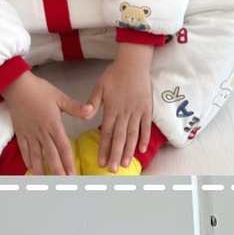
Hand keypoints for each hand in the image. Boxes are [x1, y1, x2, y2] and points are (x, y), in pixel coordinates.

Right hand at [2, 70, 97, 174]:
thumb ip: (75, 107)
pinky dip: (28, 161)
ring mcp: (30, 134)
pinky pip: (25, 150)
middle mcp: (42, 132)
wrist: (16, 86)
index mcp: (53, 125)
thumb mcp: (59, 97)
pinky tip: (32, 170)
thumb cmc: (39, 90)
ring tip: (47, 182)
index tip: (72, 174)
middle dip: (58, 170)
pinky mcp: (21, 133)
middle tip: (63, 183)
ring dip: (42, 170)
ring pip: (36, 156)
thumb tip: (90, 110)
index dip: (68, 162)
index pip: (63, 147)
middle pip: (51, 155)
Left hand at [92, 45, 154, 169]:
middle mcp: (124, 113)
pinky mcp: (146, 110)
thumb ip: (93, 103)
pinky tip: (141, 150)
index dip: (104, 149)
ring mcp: (137, 113)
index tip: (101, 161)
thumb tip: (86, 117)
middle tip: (113, 169)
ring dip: (129, 151)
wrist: (133, 64)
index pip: (107, 133)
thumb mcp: (99, 87)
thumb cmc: (114, 75)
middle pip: (120, 138)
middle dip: (116, 155)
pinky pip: (145, 127)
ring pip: (132, 135)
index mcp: (111, 109)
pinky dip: (144, 139)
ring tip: (126, 164)